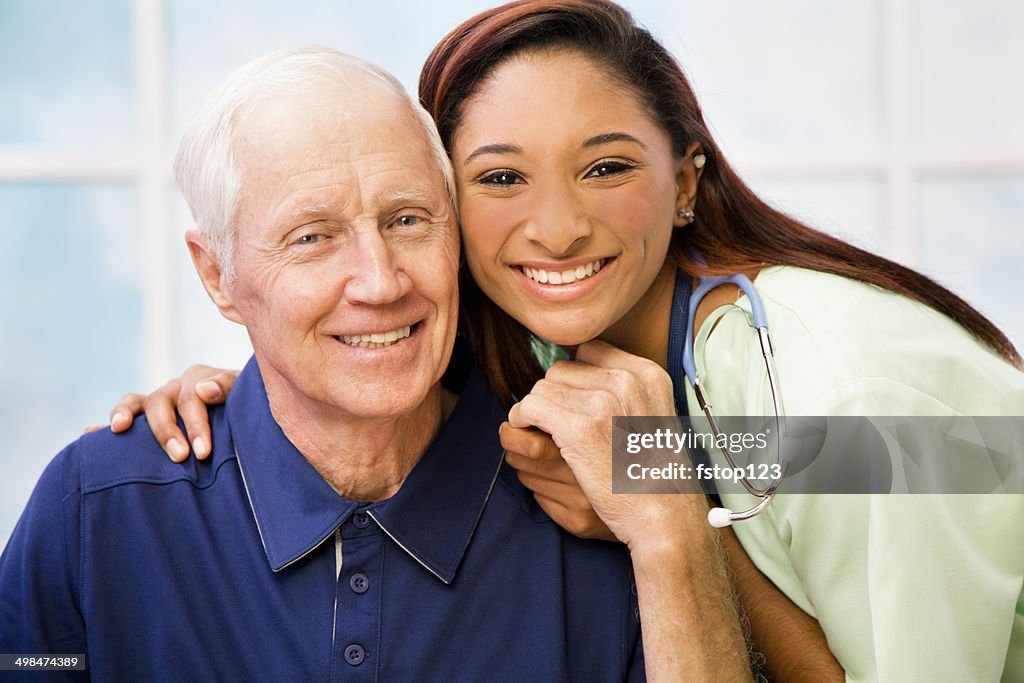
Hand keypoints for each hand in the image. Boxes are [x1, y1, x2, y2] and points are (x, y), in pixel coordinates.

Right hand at [106, 365, 237, 460]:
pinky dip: (107, 423)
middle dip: (168, 431)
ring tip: (118, 428)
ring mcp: (159, 401)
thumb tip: (204, 390)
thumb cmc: (248, 408)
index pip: (192, 398)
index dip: (196, 425)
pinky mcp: (146, 416)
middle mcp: (176, 387)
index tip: (202, 451)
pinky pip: (124, 414)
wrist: (247, 413)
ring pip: (137, 402)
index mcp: (199, 379)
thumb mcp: (245, 394)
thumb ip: (228, 387)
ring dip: (125, 414)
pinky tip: (90, 433)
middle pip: (163, 402)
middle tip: (181, 457)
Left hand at [507, 340, 700, 549]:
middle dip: (550, 396)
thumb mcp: (655, 416)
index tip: (569, 403)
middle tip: (550, 423)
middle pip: (561, 370)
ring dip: (533, 412)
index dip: (572, 379)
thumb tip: (579, 381)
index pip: (588, 351)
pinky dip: (520, 419)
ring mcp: (602, 404)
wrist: (666, 516)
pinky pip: (530, 407)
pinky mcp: (579, 430)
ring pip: (541, 389)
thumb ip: (625, 392)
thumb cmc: (656, 475)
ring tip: (537, 434)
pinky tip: (526, 434)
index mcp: (646, 374)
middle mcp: (625, 381)